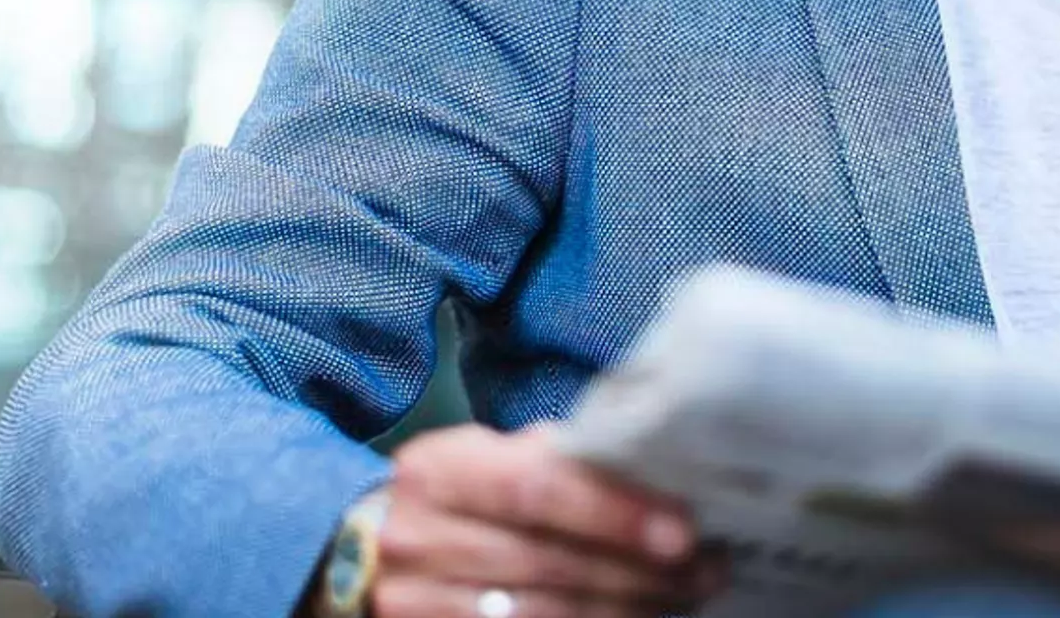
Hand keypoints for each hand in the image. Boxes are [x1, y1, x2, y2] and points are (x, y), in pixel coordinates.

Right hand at [368, 423, 722, 617]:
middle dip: (640, 571)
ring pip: (544, 617)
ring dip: (628, 610)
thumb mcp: (479, 458)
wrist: (352, 556)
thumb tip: (645, 465)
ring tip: (685, 596)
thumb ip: (549, 458)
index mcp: (437, 471)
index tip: (682, 531)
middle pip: (549, 564)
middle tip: (707, 568)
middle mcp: (419, 539)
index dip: (613, 513)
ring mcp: (418, 605)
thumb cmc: (446, 497)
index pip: (534, 489)